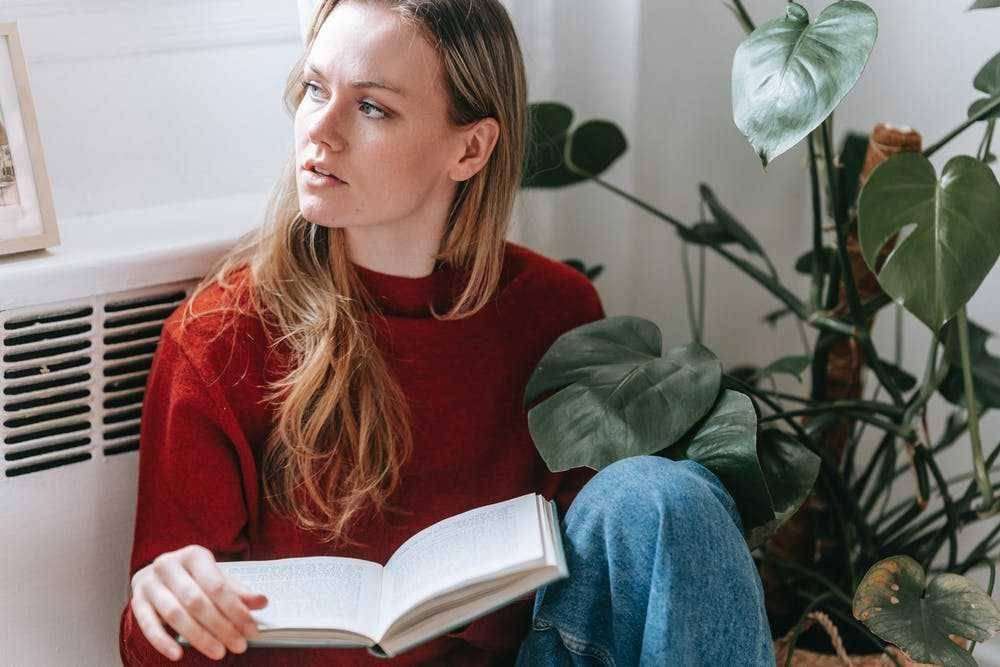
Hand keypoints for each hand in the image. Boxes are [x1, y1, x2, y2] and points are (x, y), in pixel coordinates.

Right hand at [129, 545, 268, 660]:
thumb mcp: (215, 577)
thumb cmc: (193, 577)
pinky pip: (148, 625)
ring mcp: (149, 583)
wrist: (156, 573)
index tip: (252, 630)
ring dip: (198, 637)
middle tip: (239, 645)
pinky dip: (163, 642)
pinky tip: (178, 654)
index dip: (236, 610)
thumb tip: (262, 602)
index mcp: (193, 555)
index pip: (218, 586)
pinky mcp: (136, 601)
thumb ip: (236, 591)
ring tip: (218, 652)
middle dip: (221, 626)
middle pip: (197, 601)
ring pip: (175, 614)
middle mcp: (168, 565)